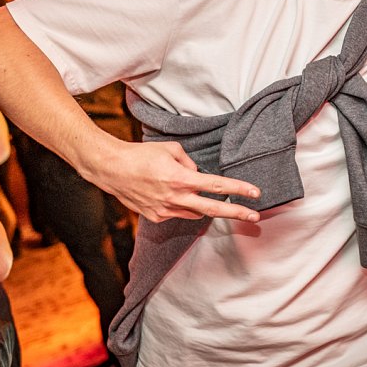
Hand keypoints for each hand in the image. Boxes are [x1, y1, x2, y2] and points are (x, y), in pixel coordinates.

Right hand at [90, 139, 262, 223]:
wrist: (111, 168)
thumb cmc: (142, 154)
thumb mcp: (172, 149)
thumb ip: (191, 163)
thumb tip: (198, 175)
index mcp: (181, 178)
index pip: (217, 186)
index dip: (239, 190)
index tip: (256, 194)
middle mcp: (175, 197)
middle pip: (213, 209)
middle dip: (237, 213)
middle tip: (255, 217)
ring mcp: (165, 210)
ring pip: (195, 213)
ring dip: (202, 205)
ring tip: (194, 193)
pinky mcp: (155, 216)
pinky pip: (177, 213)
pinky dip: (182, 205)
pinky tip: (170, 194)